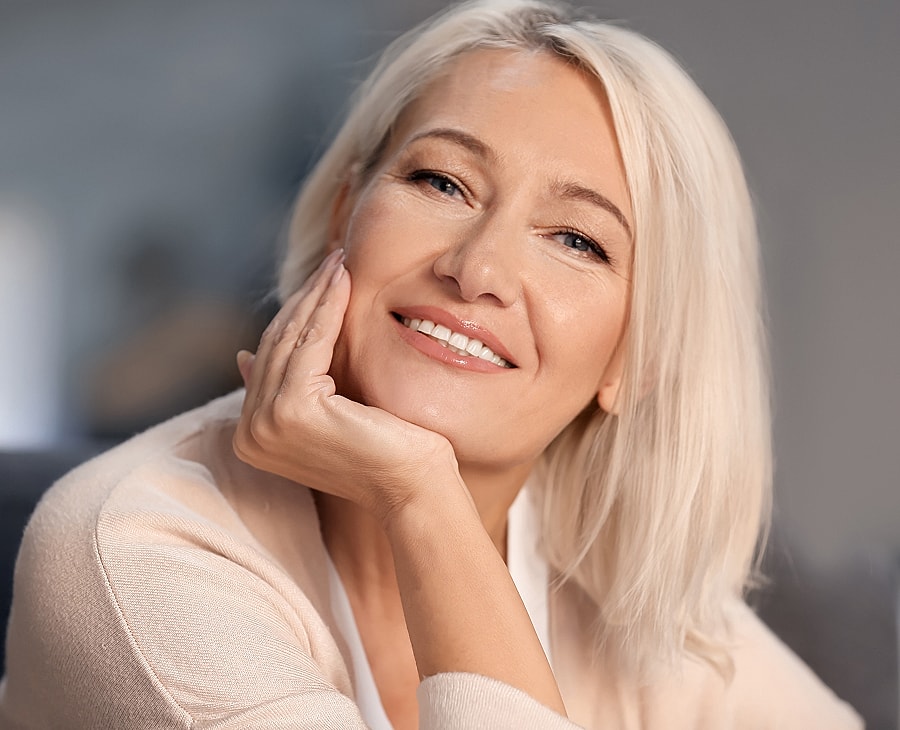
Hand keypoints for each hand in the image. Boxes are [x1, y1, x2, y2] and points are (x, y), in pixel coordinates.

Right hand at [232, 249, 461, 523]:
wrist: (415, 487)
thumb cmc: (382, 451)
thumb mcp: (324, 414)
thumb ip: (285, 387)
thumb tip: (241, 357)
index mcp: (251, 437)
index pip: (270, 358)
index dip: (295, 315)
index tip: (321, 279)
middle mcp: (249, 434)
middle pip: (277, 344)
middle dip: (306, 297)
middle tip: (333, 259)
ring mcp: (266, 424)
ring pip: (292, 337)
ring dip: (318, 293)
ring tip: (340, 260)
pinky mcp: (292, 409)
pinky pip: (311, 341)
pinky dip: (329, 305)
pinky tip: (345, 279)